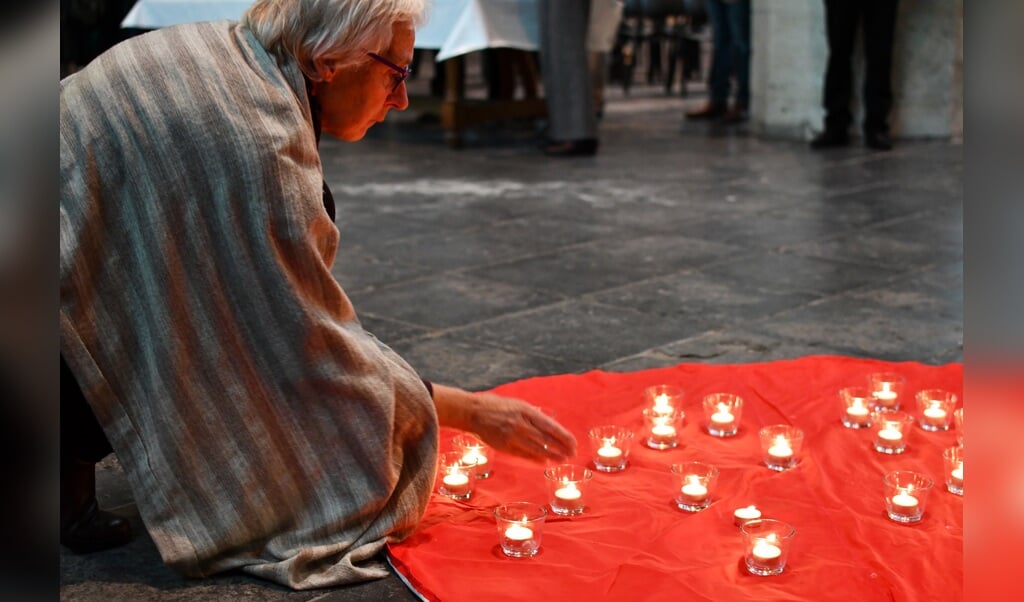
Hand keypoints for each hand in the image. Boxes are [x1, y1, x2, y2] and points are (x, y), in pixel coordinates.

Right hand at [433, 385, 576, 462]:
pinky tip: (544, 462)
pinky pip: (523, 454)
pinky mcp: (503, 445)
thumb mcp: (517, 404)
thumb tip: (549, 424)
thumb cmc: (496, 406)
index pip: (550, 426)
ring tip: (561, 459)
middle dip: (561, 447)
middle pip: (546, 439)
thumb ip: (532, 414)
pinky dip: (535, 458)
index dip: (563, 436)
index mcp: (526, 410)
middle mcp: (520, 423)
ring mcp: (512, 435)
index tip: (573, 443)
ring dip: (551, 455)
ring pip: (537, 448)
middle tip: (572, 454)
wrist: (472, 412)